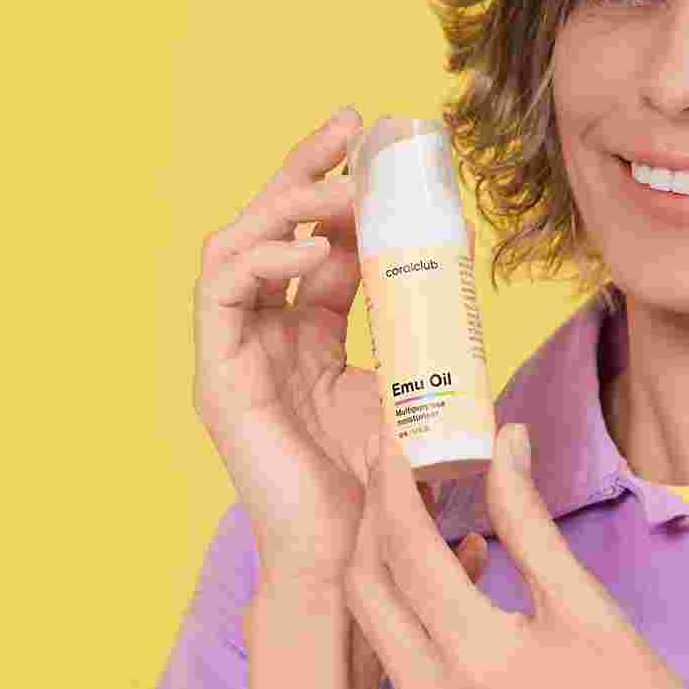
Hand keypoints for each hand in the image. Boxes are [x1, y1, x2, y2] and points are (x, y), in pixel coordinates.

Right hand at [191, 103, 487, 590]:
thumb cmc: (391, 485)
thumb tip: (470, 280)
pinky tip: (308, 244)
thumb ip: (426, 334)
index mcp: (306, 334)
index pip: (315, 241)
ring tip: (341, 188)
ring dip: (287, 202)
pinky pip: (221, 292)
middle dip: (306, 167)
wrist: (362, 561)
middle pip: (269, 226)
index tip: (385, 146)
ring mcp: (235, 354)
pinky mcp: (218, 378)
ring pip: (237, 243)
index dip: (343, 189)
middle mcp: (263, 334)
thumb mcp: (416, 385)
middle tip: (351, 127)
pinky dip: (260, 254)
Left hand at [344, 420, 688, 688]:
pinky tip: (456, 569)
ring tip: (423, 504)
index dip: (395, 485)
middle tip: (395, 465)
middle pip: (367, 588)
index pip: (408, 551)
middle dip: (373, 519)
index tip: (395, 434)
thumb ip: (530, 520)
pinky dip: (412, 607)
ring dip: (388, 562)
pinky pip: (402, 659)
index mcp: (476, 658)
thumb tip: (505, 441)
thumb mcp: (585, 602)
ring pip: (377, 625)